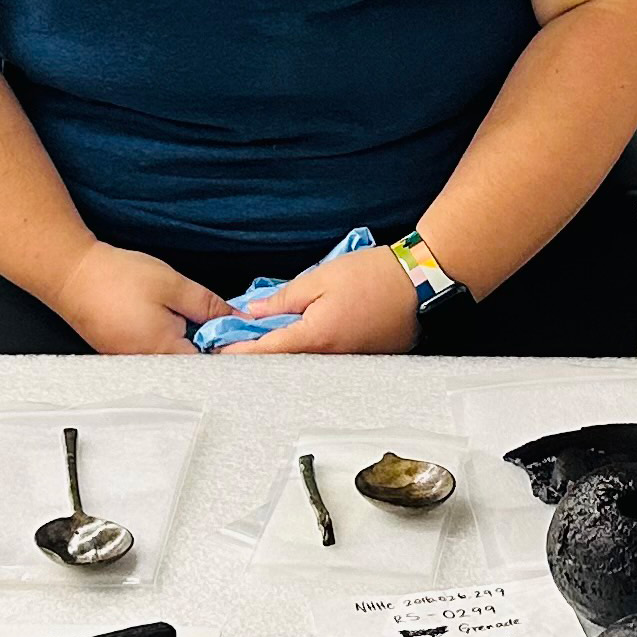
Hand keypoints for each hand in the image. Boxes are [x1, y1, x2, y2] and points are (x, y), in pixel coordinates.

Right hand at [52, 243, 222, 355]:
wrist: (72, 274)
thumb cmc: (117, 278)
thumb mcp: (172, 284)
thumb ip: (206, 304)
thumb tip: (234, 318)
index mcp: (164, 351)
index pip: (208, 360)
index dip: (224, 342)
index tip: (231, 325)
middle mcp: (146, 363)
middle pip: (187, 360)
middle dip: (202, 338)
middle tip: (198, 310)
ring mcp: (128, 360)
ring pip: (167, 353)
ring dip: (179, 334)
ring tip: (172, 309)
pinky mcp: (118, 351)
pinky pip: (148, 349)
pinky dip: (159, 333)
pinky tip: (154, 312)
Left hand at [221, 244, 422, 356]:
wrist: (419, 281)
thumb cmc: (371, 275)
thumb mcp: (320, 279)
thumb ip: (284, 298)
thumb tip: (253, 311)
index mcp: (315, 336)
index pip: (265, 350)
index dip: (238, 350)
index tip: (217, 350)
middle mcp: (330, 356)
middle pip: (285, 360)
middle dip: (259, 351)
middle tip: (238, 341)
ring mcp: (350, 361)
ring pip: (307, 360)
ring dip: (286, 350)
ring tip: (267, 336)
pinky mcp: (366, 358)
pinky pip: (329, 358)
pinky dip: (311, 349)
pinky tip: (305, 334)